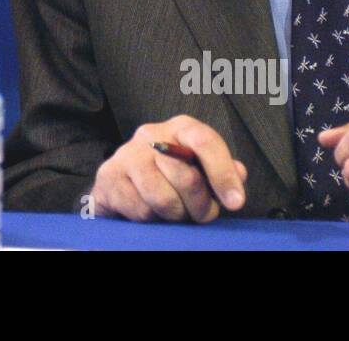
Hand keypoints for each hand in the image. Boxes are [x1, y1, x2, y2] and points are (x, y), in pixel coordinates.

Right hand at [90, 116, 247, 222]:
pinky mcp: (108, 176)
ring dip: (175, 215)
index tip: (236, 203)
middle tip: (200, 214)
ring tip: (175, 213)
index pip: (204, 141)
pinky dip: (151, 219)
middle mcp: (151, 135)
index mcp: (179, 128)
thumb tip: (239, 175)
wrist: (122, 183)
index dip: (223, 173)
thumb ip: (222, 170)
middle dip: (200, 206)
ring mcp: (127, 155)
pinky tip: (151, 211)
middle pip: (186, 177)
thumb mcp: (199, 169)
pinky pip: (140, 209)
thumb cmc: (169, 175)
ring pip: (162, 198)